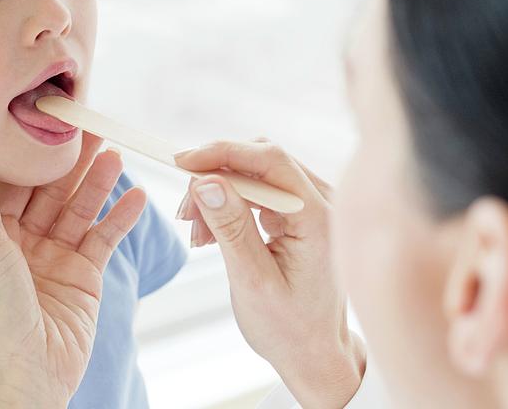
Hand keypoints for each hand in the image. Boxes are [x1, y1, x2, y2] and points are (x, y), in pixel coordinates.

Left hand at [0, 133, 145, 407]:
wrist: (27, 371)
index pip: (16, 184)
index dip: (33, 155)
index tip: (50, 124)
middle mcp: (24, 243)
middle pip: (52, 193)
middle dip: (72, 163)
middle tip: (93, 129)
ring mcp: (56, 259)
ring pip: (80, 210)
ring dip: (99, 184)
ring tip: (116, 155)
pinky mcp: (84, 276)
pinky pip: (104, 238)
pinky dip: (121, 218)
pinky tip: (137, 196)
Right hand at [175, 139, 365, 407]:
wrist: (316, 354)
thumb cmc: (289, 328)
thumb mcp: (252, 281)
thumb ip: (231, 227)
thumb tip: (204, 181)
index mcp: (319, 218)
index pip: (270, 160)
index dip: (223, 153)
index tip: (182, 163)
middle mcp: (325, 202)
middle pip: (262, 160)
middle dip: (216, 176)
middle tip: (185, 212)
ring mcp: (317, 204)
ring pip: (258, 172)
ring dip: (221, 192)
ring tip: (197, 233)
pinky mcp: (303, 211)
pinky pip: (262, 189)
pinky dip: (232, 203)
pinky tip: (213, 233)